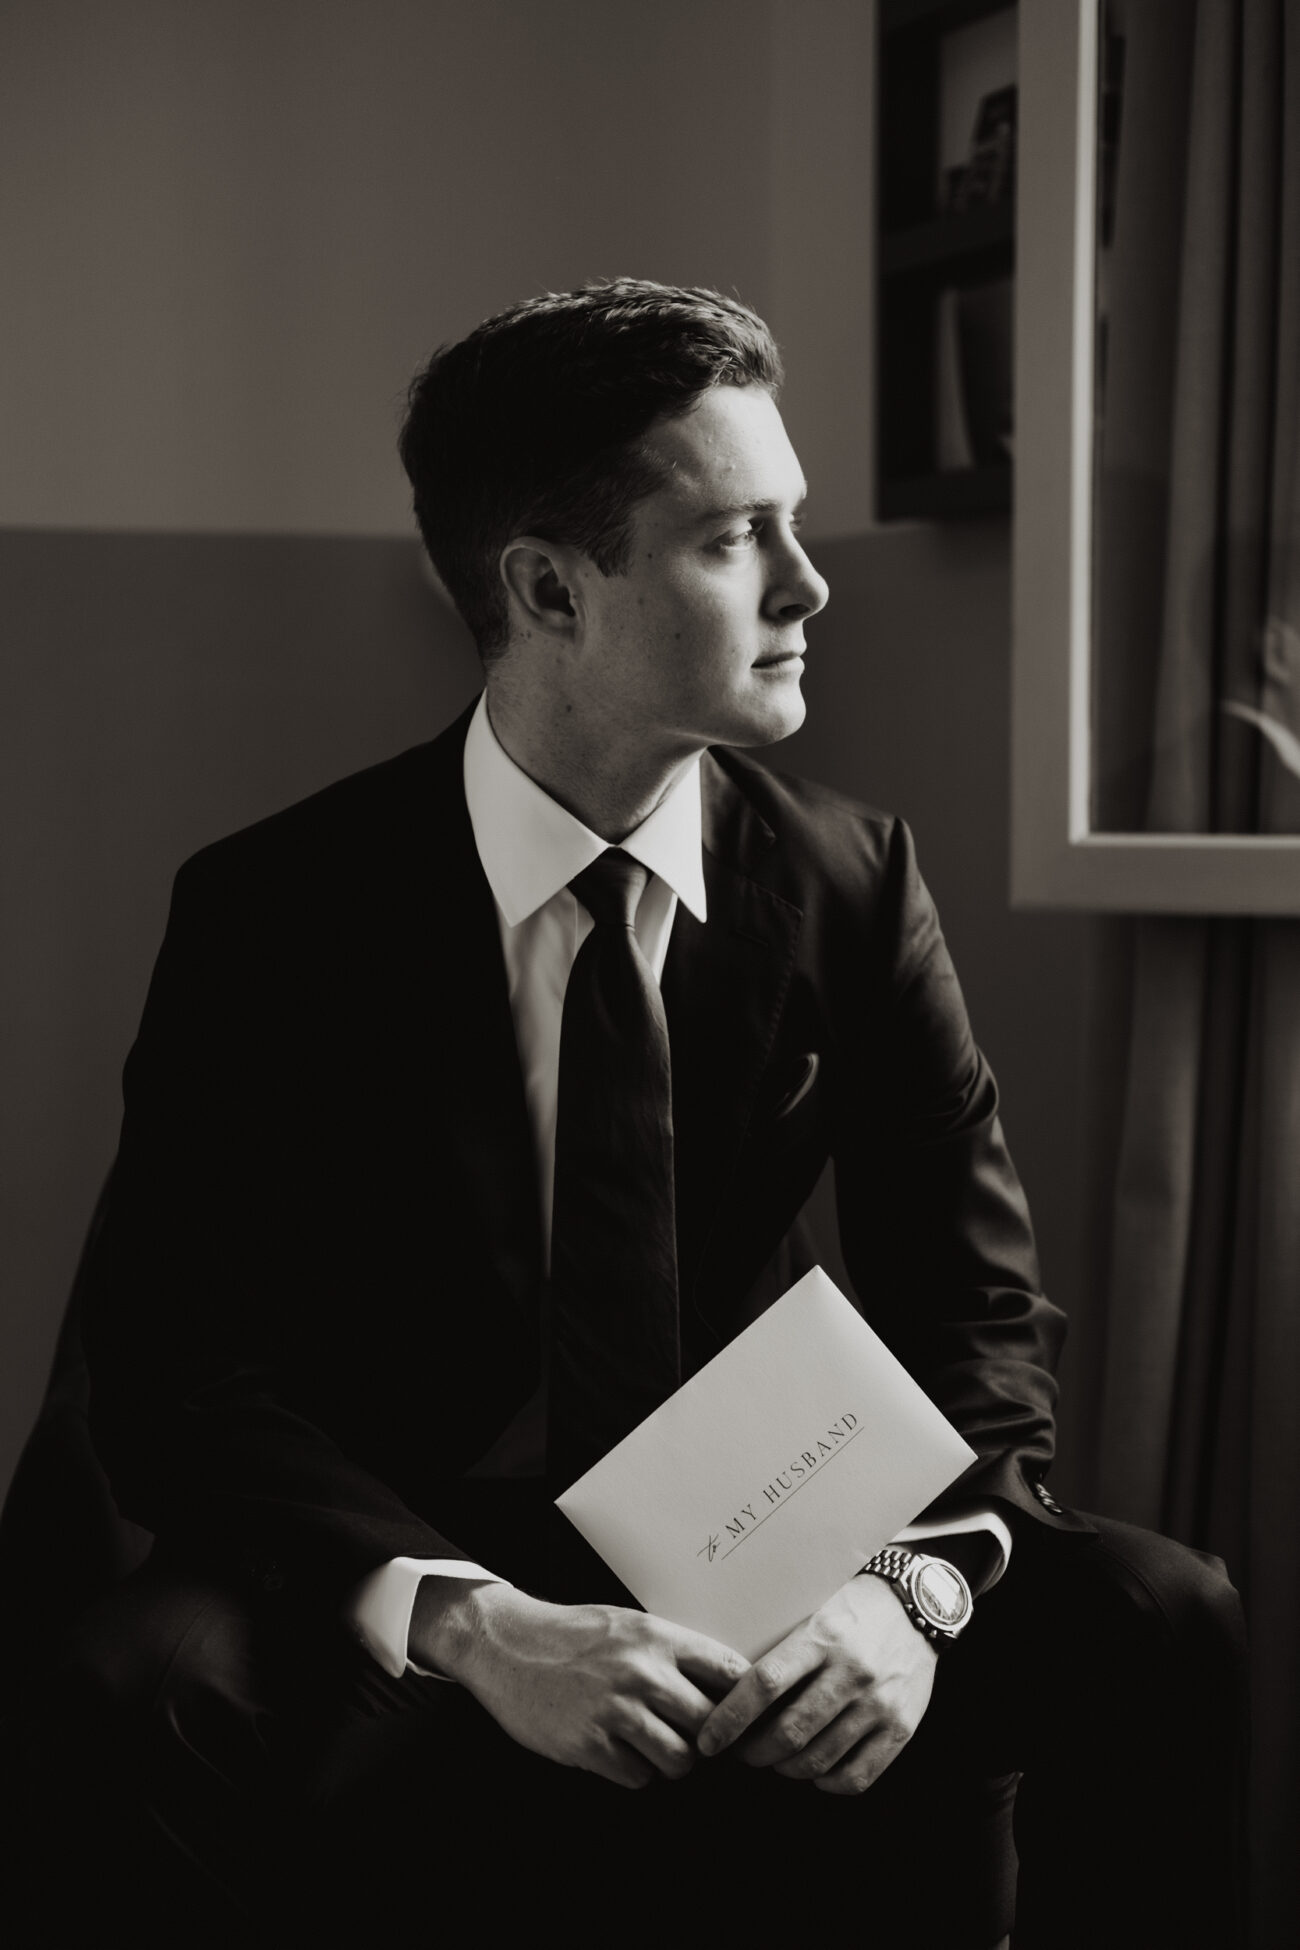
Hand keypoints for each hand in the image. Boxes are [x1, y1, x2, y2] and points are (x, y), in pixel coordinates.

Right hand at [413, 1578, 748, 1789]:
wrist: (508, 1645)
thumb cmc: (574, 1635)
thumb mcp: (629, 1625)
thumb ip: (672, 1652)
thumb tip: (726, 1687)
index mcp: (657, 1638)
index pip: (729, 1672)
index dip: (745, 1700)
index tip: (744, 1715)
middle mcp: (642, 1673)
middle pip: (710, 1726)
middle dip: (706, 1739)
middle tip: (691, 1737)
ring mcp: (614, 1711)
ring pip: (679, 1761)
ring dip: (670, 1760)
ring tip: (652, 1745)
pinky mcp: (588, 1744)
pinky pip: (638, 1777)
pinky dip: (633, 1770)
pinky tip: (616, 1749)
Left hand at [695, 1572, 937, 1794]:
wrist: (918, 1605)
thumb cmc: (852, 1607)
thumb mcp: (814, 1609)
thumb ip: (780, 1645)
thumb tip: (724, 1683)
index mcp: (822, 1637)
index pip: (765, 1685)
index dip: (730, 1718)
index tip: (708, 1740)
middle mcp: (851, 1672)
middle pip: (789, 1732)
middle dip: (754, 1753)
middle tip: (740, 1753)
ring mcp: (878, 1703)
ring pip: (818, 1760)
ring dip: (786, 1768)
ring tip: (775, 1759)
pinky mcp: (900, 1728)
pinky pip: (856, 1777)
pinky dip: (827, 1782)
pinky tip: (816, 1770)